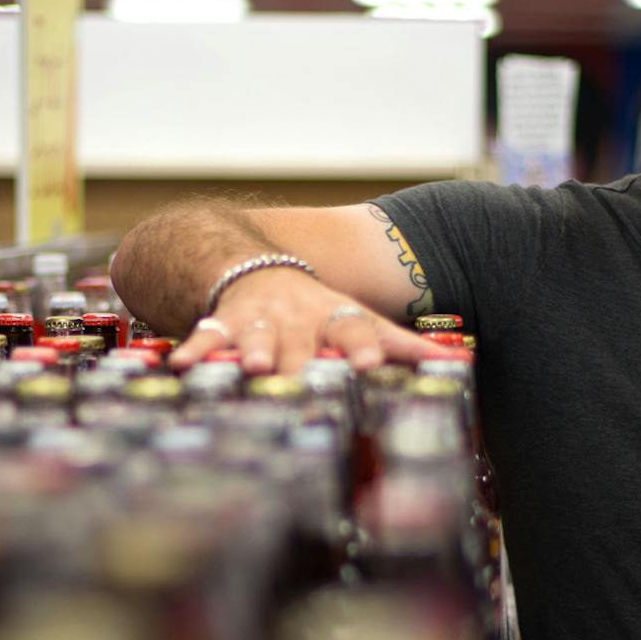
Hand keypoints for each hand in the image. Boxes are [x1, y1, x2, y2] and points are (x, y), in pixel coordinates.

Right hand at [167, 267, 437, 375]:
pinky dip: (195, 351)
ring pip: (256, 336)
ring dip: (253, 350)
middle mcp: (299, 319)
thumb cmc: (319, 310)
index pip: (355, 329)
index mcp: (336, 318)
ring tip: (253, 366)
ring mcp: (259, 320)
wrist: (255, 265)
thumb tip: (460, 365)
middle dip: (303, 357)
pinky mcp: (223, 323)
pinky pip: (207, 337)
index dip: (364, 345)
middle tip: (305, 374)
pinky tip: (180, 367)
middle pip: (303, 340)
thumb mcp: (362, 320)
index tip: (371, 363)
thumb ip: (407, 346)